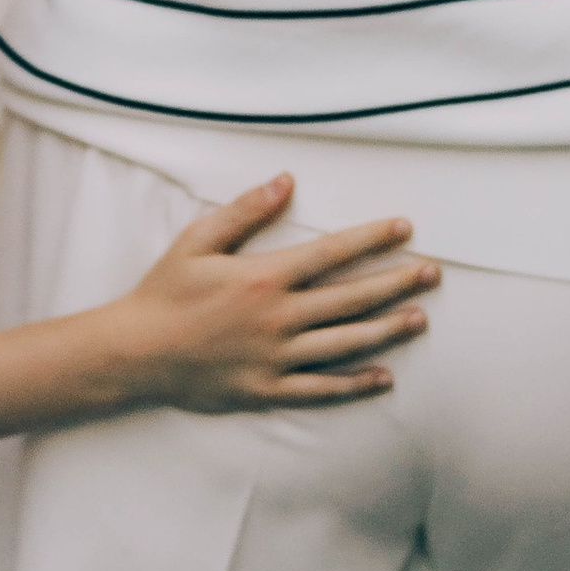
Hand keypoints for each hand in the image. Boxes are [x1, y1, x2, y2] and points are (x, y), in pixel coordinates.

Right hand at [116, 180, 437, 410]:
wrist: (136, 352)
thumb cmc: (166, 291)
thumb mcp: (198, 240)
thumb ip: (245, 211)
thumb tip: (286, 180)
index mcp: (264, 277)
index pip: (332, 252)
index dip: (372, 239)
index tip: (405, 228)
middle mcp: (279, 318)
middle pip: (351, 297)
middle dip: (396, 282)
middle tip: (432, 273)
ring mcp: (276, 358)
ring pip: (345, 343)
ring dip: (387, 329)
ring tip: (419, 318)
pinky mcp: (268, 390)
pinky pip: (322, 389)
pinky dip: (355, 384)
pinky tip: (384, 377)